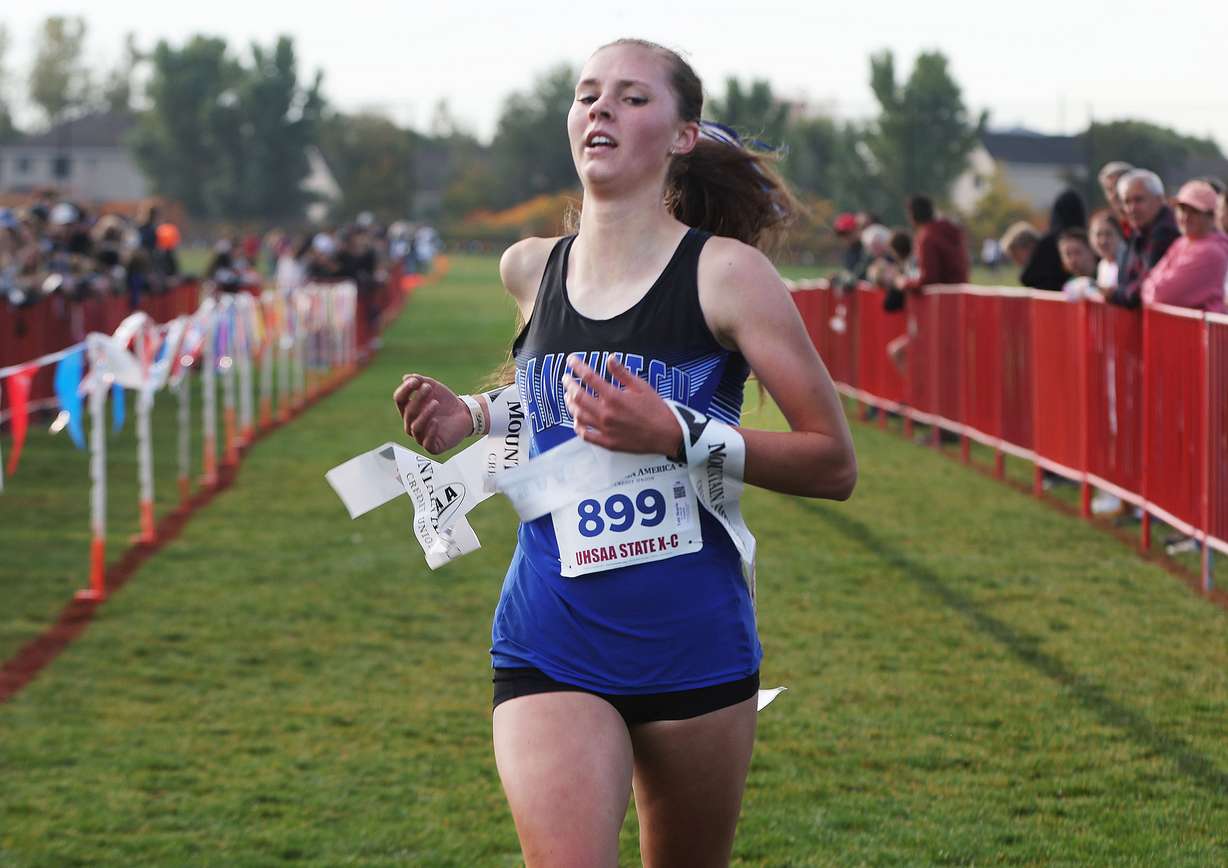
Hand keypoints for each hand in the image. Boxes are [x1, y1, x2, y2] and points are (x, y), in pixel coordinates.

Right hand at [392, 374, 472, 454]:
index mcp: (408, 410)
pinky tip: (436, 422)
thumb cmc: (446, 401)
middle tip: (428, 388)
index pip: (400, 400)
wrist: (465, 413)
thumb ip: (421, 381)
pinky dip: (430, 432)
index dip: (405, 390)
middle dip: (418, 399)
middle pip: (409, 412)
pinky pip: (427, 442)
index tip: (415, 381)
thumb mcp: (434, 387)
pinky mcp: (433, 447)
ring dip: (424, 414)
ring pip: (416, 428)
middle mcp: (412, 424)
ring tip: (435, 403)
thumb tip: (406, 378)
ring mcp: (421, 436)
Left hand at [562, 355, 680, 455]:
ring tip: (569, 397)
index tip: (570, 360)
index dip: (577, 367)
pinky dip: (578, 427)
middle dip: (569, 385)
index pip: (589, 378)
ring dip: (571, 404)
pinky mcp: (607, 443)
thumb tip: (610, 359)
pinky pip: (586, 435)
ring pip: (579, 415)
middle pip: (578, 396)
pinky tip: (577, 421)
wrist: (667, 435)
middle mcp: (606, 413)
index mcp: (614, 397)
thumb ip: (622, 373)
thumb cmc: (656, 409)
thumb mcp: (641, 386)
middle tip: (566, 379)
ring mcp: (605, 429)